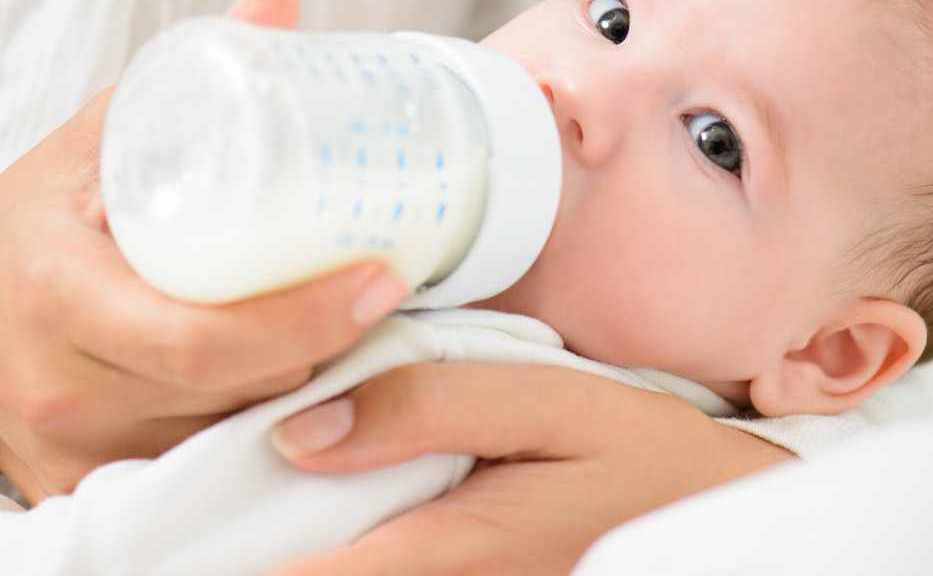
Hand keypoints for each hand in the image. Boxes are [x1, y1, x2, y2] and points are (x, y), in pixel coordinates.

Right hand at [0, 0, 409, 504]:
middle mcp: (60, 386)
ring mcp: (75, 448)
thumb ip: (187, 74)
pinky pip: (204, 465)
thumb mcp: (102, 135)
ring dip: (299, 389)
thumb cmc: (45, 215)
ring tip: (330, 326)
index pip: (201, 338)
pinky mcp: (88, 484)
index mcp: (58, 293)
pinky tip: (283, 380)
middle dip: (320, 349)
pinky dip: (257, 425)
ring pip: (232, 434)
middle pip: (235, 390)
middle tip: (373, 293)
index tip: (381, 279)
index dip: (305, 319)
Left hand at [269, 364, 792, 574]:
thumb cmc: (641, 455)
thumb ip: (428, 407)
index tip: (187, 515)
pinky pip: (388, 566)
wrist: (712, 511)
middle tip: (218, 489)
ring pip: (351, 573)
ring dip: (298, 542)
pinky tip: (344, 502)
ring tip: (269, 489)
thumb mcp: (549, 405)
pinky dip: (350, 542)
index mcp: (452, 551)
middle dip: (256, 543)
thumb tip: (299, 431)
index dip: (234, 556)